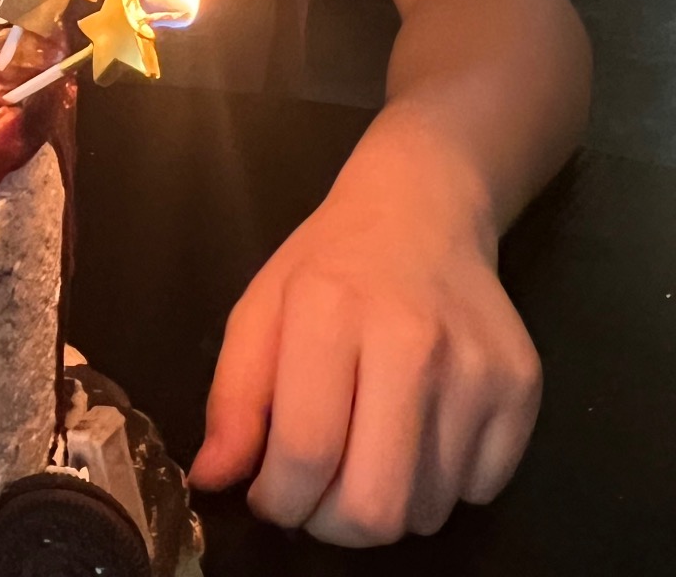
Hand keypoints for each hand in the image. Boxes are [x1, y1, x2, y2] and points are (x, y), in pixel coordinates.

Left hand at [190, 167, 541, 543]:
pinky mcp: (522, 386)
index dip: (279, 500)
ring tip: (367, 448)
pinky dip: (441, 485)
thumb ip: (232, 396)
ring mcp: (476, 365)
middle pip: (376, 507)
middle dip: (333, 524)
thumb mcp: (260, 308)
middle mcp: (412, 338)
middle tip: (317, 495)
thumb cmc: (330, 264)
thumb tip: (212, 480)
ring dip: (388, 504)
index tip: (271, 494)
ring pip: (428, 511)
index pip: (306, 452)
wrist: (422, 211)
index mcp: (331, 309)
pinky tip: (419, 431)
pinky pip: (478, 492)